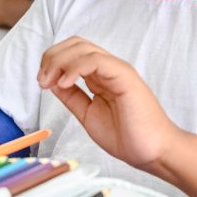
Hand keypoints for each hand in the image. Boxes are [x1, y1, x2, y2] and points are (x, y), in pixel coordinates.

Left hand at [37, 37, 180, 168]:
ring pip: (83, 48)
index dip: (52, 61)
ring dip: (59, 61)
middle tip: (42, 80)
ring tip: (50, 82)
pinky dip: (75, 67)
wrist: (153, 152)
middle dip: (52, 57)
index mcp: (101, 76)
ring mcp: (117, 70)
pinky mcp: (124, 76)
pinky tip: (65, 83)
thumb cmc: (127, 137)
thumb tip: (51, 83)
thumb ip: (72, 97)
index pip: (73, 53)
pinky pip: (96, 60)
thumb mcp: (88, 114)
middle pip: (75, 44)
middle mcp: (109, 68)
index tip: (42, 83)